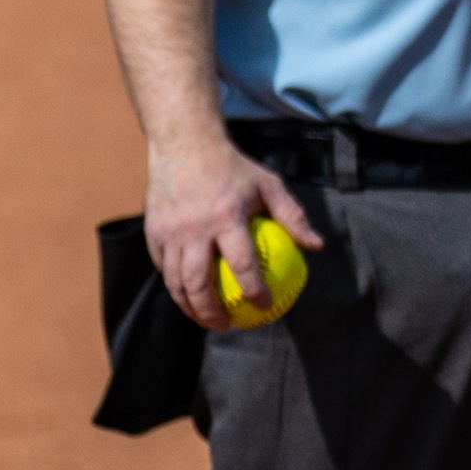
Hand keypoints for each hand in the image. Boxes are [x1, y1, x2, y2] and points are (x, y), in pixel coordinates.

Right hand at [144, 137, 321, 330]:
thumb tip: (317, 246)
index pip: (243, 265)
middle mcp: (195, 227)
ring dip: (190, 306)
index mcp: (227, 217)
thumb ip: (293, 216)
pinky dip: (173, 284)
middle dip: (212, 312)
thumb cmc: (233, 167)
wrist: (185, 144)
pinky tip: (186, 294)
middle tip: (227, 326)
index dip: (254, 292)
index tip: (264, 307)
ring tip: (205, 319)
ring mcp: (170, 231)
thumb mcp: (268, 184)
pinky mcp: (153, 230)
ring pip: (176, 280)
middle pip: (200, 282)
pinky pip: (162, 266)